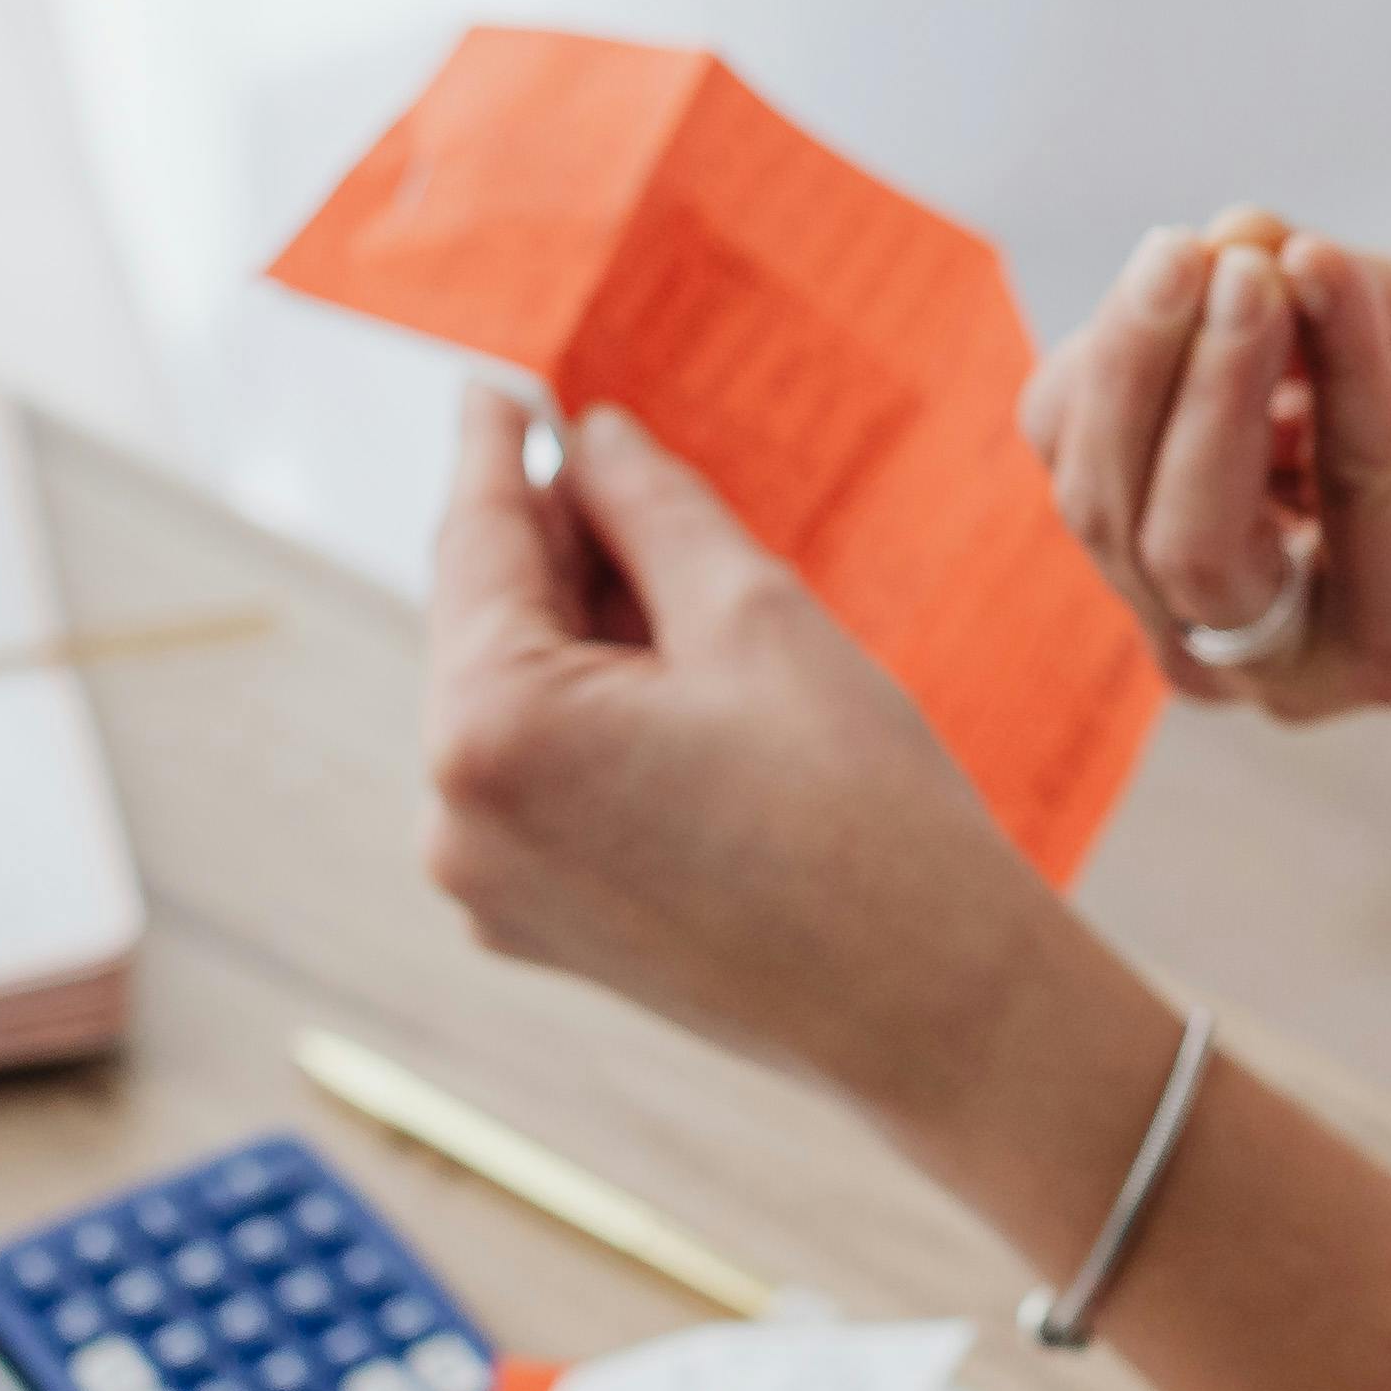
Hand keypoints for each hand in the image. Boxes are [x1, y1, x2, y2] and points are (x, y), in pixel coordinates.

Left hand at [420, 388, 1068, 1119]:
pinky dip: (585, 710)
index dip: (494, 448)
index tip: (499, 382)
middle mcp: (455, 820)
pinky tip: (671, 670)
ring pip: (511, 702)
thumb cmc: (864, 812)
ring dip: (575, 627)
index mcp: (491, 732)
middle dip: (550, 542)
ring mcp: (486, 888)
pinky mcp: (535, 925)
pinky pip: (536, 778)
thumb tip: (589, 439)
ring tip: (671, 569)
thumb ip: (647, 508)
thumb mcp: (754, 614)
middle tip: (618, 458)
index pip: (473, 543)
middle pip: (484, 626)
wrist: (935, 1009)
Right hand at [1022, 218, 1390, 719]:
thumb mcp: (1373, 311)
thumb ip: (1285, 284)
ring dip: (1212, 391)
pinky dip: (1346, 390)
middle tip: (1193, 252)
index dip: (1105, 355)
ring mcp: (1312, 658)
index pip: (1075, 457)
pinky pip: (1353, 519)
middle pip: (1105, 511)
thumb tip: (1217, 241)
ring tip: (1261, 274)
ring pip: (1189, 547)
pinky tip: (1344, 290)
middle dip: (1136, 366)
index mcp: (1184, 533)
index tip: (1180, 248)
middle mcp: (1223, 620)